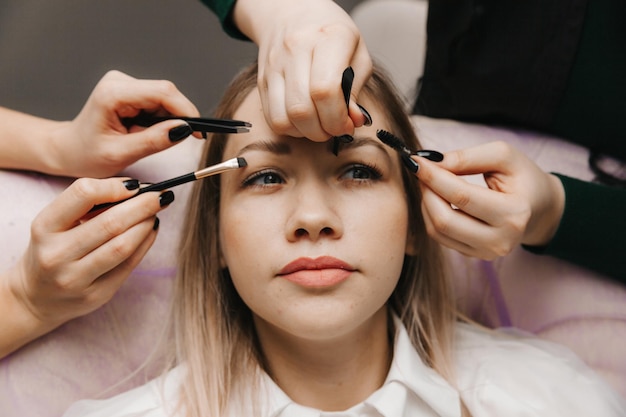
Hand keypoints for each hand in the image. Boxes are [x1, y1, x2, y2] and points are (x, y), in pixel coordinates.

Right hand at [0, 177, 173, 356]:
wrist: (35, 297)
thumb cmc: (53, 248)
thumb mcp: (56, 223)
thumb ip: (88, 204)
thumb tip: (135, 188)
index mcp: (44, 227)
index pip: (83, 194)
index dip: (115, 186)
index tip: (135, 184)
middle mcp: (56, 254)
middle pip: (111, 223)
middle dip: (143, 205)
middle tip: (161, 194)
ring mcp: (75, 279)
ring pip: (123, 246)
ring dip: (146, 224)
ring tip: (156, 212)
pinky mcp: (95, 295)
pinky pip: (129, 265)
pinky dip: (146, 243)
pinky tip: (151, 230)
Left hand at [49, 70, 200, 177]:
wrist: (69, 151)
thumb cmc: (87, 155)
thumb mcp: (121, 154)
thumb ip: (154, 141)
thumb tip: (184, 130)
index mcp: (113, 93)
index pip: (163, 93)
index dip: (186, 111)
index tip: (199, 134)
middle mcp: (120, 81)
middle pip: (167, 93)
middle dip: (178, 118)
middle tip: (181, 142)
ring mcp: (125, 84)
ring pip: (165, 99)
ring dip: (168, 121)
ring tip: (149, 139)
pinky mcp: (131, 90)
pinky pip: (158, 103)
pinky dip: (161, 120)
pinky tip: (147, 132)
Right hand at [233, 0, 371, 140]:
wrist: (291, 12)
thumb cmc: (331, 35)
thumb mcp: (356, 54)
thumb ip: (356, 90)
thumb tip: (354, 121)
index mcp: (328, 38)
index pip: (325, 90)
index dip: (337, 118)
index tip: (347, 125)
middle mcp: (296, 49)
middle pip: (302, 109)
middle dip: (322, 130)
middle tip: (334, 128)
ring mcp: (275, 65)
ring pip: (283, 117)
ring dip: (305, 132)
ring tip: (319, 125)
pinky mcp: (262, 80)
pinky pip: (271, 118)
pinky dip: (290, 128)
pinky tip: (303, 121)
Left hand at [416, 141, 565, 258]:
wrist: (537, 207)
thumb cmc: (521, 177)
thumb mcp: (503, 156)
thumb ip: (468, 157)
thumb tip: (432, 164)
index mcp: (515, 213)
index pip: (461, 196)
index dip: (434, 177)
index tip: (416, 160)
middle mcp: (501, 240)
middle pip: (444, 220)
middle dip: (426, 191)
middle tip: (422, 170)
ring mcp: (486, 252)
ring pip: (437, 230)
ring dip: (426, 202)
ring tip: (430, 181)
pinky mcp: (474, 255)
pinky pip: (440, 236)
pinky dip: (431, 214)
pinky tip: (436, 197)